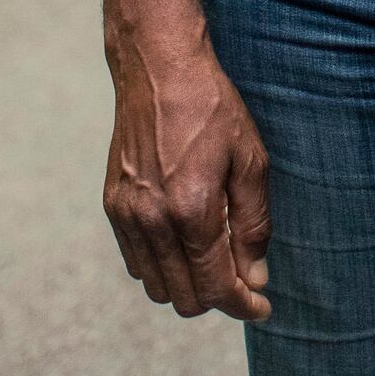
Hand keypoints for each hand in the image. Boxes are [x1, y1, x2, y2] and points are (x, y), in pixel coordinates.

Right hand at [103, 35, 271, 321]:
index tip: (262, 307)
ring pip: (156, 287)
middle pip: (184, 299)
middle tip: (243, 281)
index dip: (243, 305)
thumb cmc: (212, 108)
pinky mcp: (112, 205)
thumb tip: (255, 278)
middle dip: (218, 299)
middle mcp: (153, 221)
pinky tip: (184, 242)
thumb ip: (253, 225)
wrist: (159, 68)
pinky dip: (161, 267)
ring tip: (215, 260)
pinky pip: (136, 263)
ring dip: (188, 286)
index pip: (216, 287)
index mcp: (191, 211)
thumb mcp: (250, 160)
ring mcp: (127, 215)